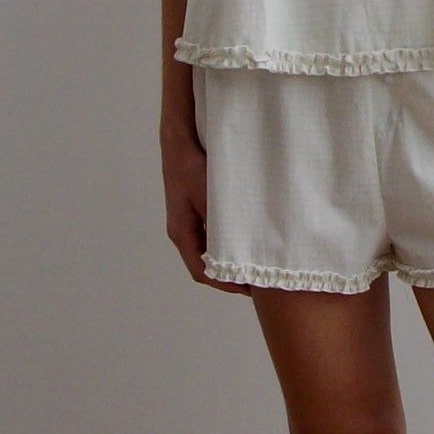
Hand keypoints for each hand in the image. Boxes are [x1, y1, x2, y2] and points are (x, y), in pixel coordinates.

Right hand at [161, 129, 251, 295]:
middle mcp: (181, 232)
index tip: (247, 290)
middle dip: (227, 276)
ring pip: (206, 252)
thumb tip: (244, 247)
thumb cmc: (193, 168)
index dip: (224, 284)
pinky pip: (208, 237)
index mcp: (182, 233)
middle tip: (255, 282)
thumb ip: (225, 223)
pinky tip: (242, 243)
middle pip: (203, 265)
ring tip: (252, 266)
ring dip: (226, 261)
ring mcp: (186, 223)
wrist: (179, 143)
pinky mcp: (192, 213)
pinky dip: (224, 245)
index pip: (201, 271)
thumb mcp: (213, 196)